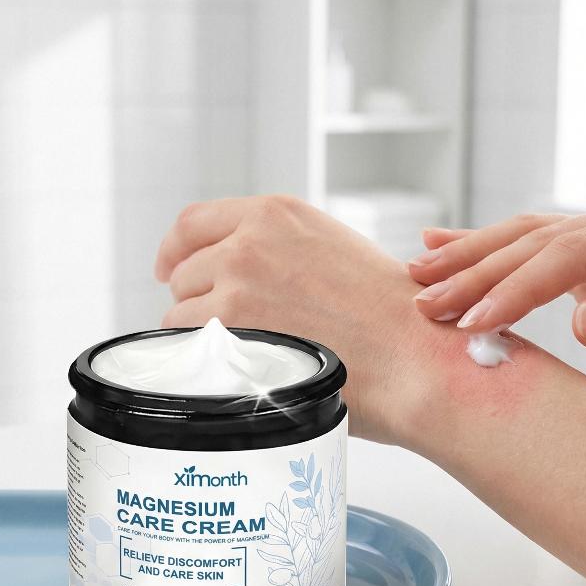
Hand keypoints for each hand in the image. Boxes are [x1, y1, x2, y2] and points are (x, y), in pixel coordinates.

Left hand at [155, 195, 437, 443]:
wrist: (414, 355)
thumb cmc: (393, 315)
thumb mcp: (335, 252)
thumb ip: (282, 251)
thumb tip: (241, 275)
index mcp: (276, 215)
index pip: (193, 222)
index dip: (175, 249)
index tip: (170, 268)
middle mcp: (250, 242)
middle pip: (185, 270)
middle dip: (197, 299)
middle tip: (224, 327)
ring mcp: (237, 287)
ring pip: (181, 312)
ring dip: (201, 334)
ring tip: (246, 354)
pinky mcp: (234, 334)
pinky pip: (188, 348)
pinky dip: (203, 362)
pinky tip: (237, 370)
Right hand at [408, 196, 585, 411]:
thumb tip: (583, 320)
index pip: (569, 255)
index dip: (516, 287)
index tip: (474, 320)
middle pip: (538, 239)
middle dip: (477, 271)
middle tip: (425, 300)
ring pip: (527, 236)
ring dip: (471, 255)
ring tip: (419, 272)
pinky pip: (533, 246)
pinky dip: (488, 248)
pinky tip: (446, 245)